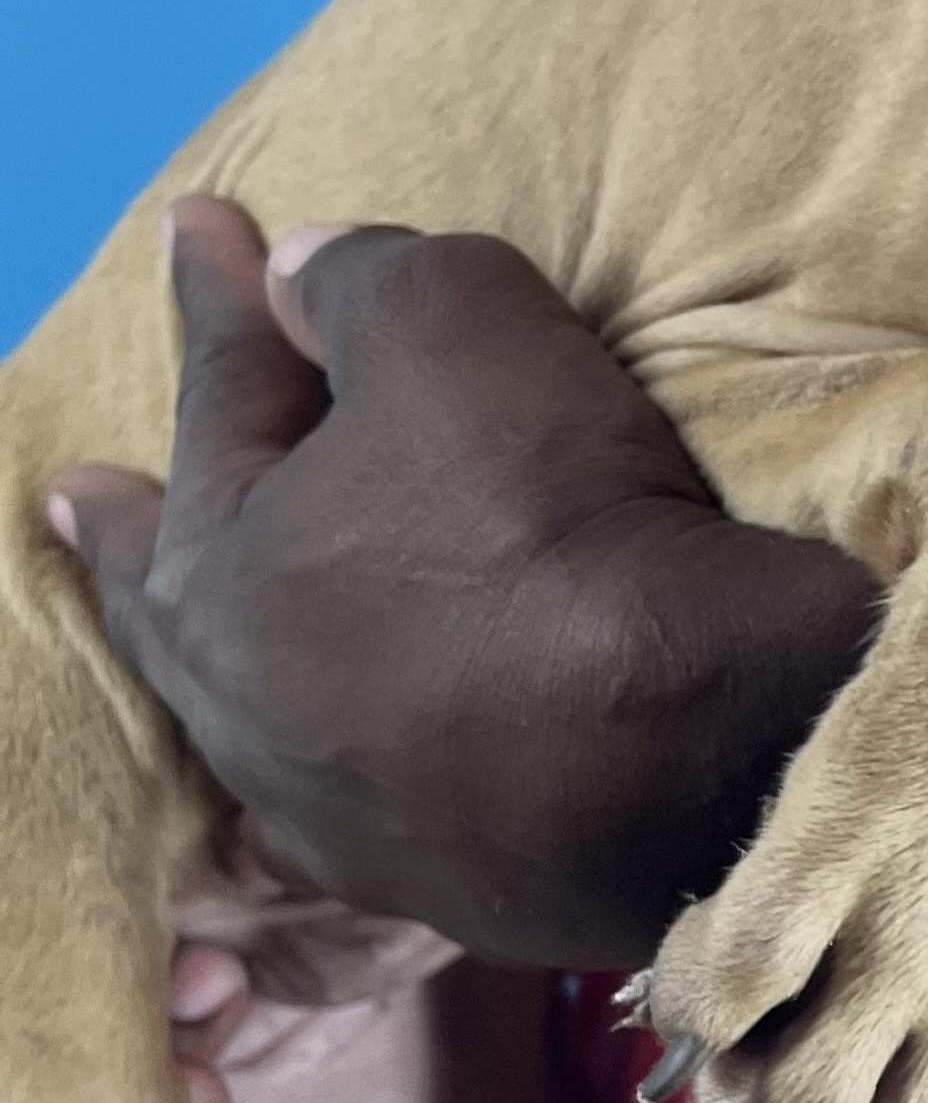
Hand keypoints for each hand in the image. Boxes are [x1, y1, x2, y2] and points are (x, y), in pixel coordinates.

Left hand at [50, 197, 875, 967]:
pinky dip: (335, 759)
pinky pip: (352, 800)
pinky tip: (335, 774)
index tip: (196, 222)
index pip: (221, 395)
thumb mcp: (455, 322)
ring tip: (206, 637)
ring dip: (229, 652)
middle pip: (178, 587)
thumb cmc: (541, 515)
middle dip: (130, 523)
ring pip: (249, 710)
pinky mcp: (435, 879)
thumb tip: (296, 276)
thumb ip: (360, 281)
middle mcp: (246, 702)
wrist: (675, 746)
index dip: (220, 296)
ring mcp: (335, 807)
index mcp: (223, 567)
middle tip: (77, 491)